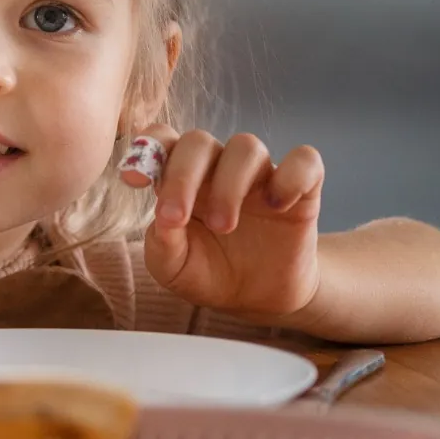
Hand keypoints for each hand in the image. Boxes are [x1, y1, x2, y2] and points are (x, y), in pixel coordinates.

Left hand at [119, 127, 324, 321]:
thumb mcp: (173, 268)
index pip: (163, 140)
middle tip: (175, 218)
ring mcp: (260, 175)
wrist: (257, 298)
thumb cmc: (208, 273)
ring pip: (246, 146)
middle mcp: (218, 168)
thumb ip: (162, 244)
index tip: (134, 181)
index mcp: (181, 179)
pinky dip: (292, 176)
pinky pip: (305, 161)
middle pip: (199, 141)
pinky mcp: (301, 189)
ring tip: (223, 226)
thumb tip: (163, 221)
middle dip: (182, 176)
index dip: (147, 148)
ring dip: (229, 184)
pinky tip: (279, 205)